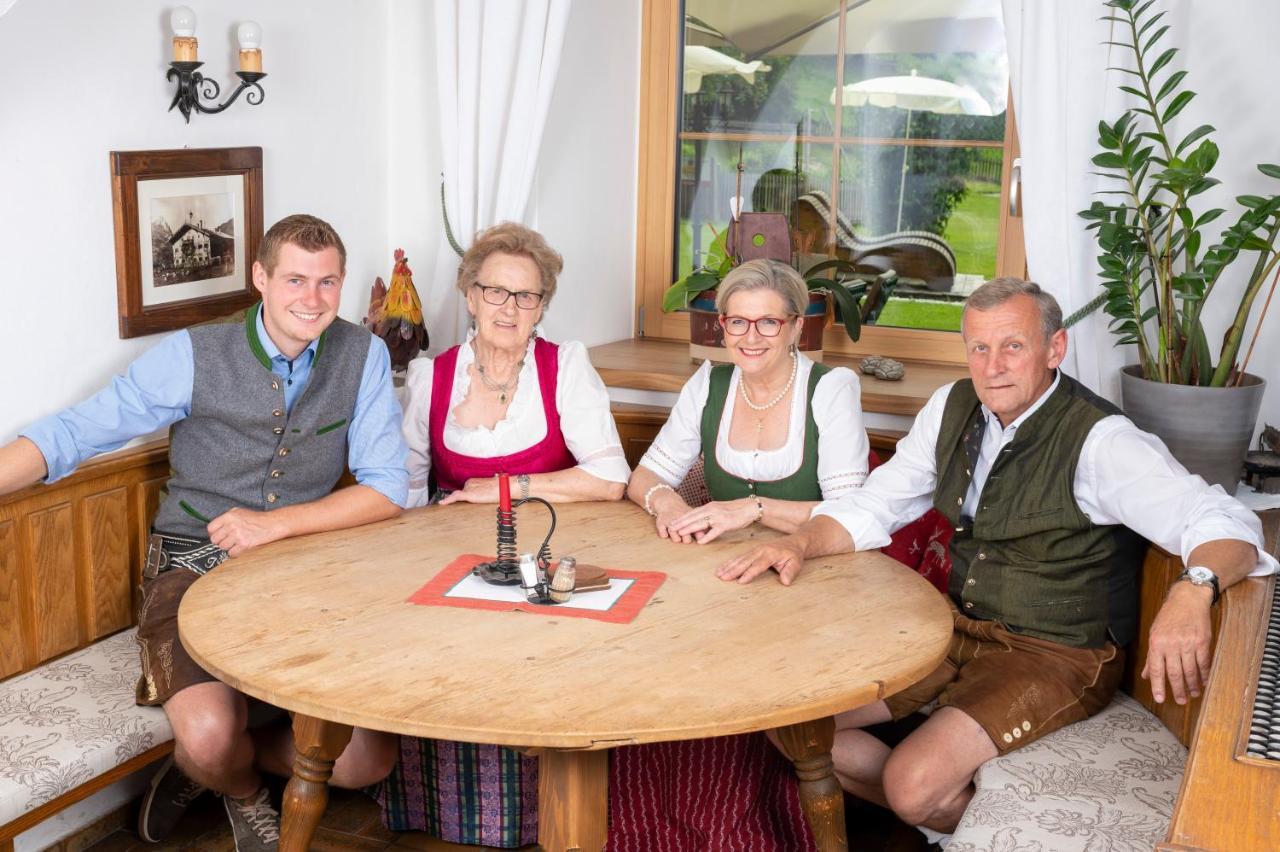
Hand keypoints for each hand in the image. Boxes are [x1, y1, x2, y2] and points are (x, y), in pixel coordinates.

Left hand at [207, 508, 288, 556]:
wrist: (272, 524)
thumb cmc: (257, 518)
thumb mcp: (239, 512)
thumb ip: (226, 518)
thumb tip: (216, 528)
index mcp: (229, 516)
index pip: (211, 528)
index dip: (214, 534)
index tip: (219, 536)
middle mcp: (231, 525)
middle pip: (215, 540)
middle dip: (221, 542)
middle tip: (229, 541)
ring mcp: (237, 535)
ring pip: (223, 547)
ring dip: (229, 547)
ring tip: (237, 543)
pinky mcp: (244, 544)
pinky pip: (232, 553)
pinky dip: (236, 553)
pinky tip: (241, 548)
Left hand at [439, 477, 499, 504]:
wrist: (505, 487)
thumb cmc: (501, 489)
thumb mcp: (490, 490)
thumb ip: (483, 493)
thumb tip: (483, 497)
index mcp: (474, 481)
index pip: (465, 490)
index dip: (465, 497)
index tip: (462, 502)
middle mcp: (469, 483)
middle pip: (462, 494)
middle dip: (465, 500)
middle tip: (472, 505)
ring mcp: (468, 488)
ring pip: (459, 497)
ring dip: (461, 503)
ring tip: (466, 506)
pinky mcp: (469, 494)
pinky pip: (455, 497)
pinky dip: (448, 500)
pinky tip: (442, 503)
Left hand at [669, 500, 753, 543]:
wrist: (749, 508)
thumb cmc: (734, 510)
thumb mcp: (718, 509)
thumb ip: (708, 513)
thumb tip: (698, 518)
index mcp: (709, 506)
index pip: (692, 512)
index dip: (681, 517)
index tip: (672, 521)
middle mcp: (712, 510)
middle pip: (693, 517)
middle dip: (681, 523)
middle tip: (670, 527)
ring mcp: (718, 517)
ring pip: (701, 523)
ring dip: (690, 529)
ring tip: (680, 533)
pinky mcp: (726, 524)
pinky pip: (714, 532)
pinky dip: (706, 537)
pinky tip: (699, 542)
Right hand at [716, 535, 807, 584]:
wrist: (793, 542)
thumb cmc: (793, 555)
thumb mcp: (796, 563)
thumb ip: (790, 572)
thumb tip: (785, 581)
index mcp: (770, 554)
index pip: (758, 565)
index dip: (749, 573)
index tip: (740, 581)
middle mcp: (760, 551)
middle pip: (745, 561)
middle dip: (733, 570)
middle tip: (723, 577)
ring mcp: (755, 550)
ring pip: (740, 559)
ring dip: (729, 566)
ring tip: (719, 574)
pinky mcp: (752, 551)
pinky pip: (739, 557)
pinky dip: (730, 562)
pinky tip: (723, 568)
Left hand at [1142, 582, 1213, 704]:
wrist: (1187, 600)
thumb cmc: (1168, 617)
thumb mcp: (1154, 634)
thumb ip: (1151, 657)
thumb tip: (1146, 675)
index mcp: (1156, 643)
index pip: (1156, 669)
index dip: (1158, 686)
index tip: (1160, 699)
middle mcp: (1171, 644)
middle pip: (1174, 673)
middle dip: (1177, 689)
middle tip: (1180, 701)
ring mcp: (1188, 643)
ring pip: (1190, 670)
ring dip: (1192, 685)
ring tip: (1193, 693)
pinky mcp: (1203, 642)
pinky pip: (1203, 663)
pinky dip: (1204, 674)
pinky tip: (1203, 681)